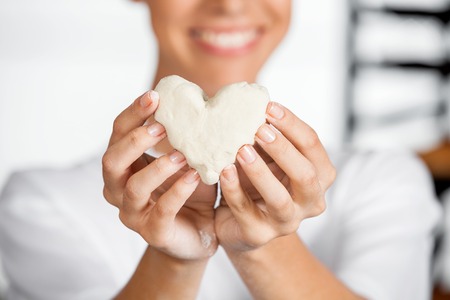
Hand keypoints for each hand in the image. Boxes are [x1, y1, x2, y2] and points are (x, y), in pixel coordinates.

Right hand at [102, 91, 217, 260]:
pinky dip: (178, 191)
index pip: (118, 135)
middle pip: (111, 160)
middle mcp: (119, 189)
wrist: (200, 233)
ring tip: (183, 154)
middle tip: (161, 126)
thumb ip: (183, 135)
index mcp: (124, 166)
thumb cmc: (189, 191)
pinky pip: (162, 210)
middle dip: (135, 140)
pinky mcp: (153, 232)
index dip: (132, 114)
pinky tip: (194, 176)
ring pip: (134, 187)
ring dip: (158, 166)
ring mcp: (133, 213)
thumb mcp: (185, 158)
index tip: (154, 96)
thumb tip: (199, 98)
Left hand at [215, 102, 335, 251]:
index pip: (313, 146)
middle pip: (306, 175)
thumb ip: (267, 136)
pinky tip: (223, 171)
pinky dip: (234, 189)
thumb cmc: (258, 181)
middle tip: (259, 129)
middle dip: (283, 149)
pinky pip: (245, 211)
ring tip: (241, 150)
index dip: (292, 125)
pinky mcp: (259, 234)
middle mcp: (310, 201)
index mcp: (319, 176)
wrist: (242, 221)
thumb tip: (251, 104)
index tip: (268, 107)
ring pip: (279, 199)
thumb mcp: (268, 157)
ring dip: (260, 172)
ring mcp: (286, 222)